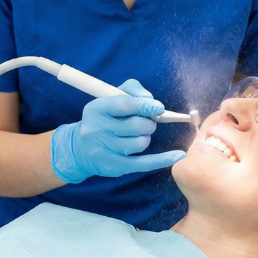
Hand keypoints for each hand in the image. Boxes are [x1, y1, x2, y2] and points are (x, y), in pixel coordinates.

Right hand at [50, 79, 185, 182]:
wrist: (79, 148)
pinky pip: (144, 163)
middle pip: (136, 125)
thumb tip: (151, 100)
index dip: (145, 105)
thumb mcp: (110, 98)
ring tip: (137, 135)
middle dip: (148, 123)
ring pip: (140, 143)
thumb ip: (132, 90)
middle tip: (146, 122)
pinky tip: (178, 155)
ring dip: (145, 138)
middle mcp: (97, 129)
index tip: (158, 107)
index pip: (124, 104)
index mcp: (96, 109)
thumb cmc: (103, 118)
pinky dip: (163, 159)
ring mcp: (104, 150)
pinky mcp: (114, 166)